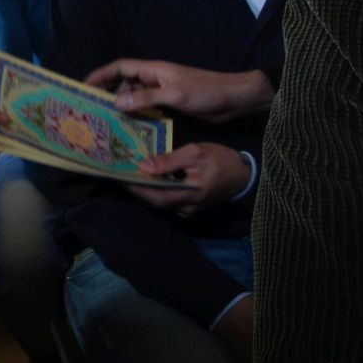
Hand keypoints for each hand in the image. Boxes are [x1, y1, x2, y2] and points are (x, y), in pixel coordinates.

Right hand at [86, 59, 273, 123]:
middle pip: (124, 84)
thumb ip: (146, 99)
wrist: (233, 99)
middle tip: (93, 111)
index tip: (84, 86)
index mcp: (153, 70)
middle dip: (108, 95)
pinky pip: (147, 108)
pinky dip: (137, 116)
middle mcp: (154, 79)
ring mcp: (162, 92)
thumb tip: (116, 103)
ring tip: (108, 123)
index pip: (120, 68)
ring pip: (135, 98)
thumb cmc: (205, 92)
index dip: (101, 75)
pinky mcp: (170, 104)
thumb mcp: (175, 95)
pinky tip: (130, 129)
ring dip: (123, 108)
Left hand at [124, 142, 250, 215]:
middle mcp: (186, 207)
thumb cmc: (220, 160)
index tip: (119, 176)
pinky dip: (156, 191)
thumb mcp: (195, 153)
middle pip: (155, 201)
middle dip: (136, 189)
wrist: (244, 174)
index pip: (155, 196)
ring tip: (129, 174)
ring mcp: (188, 210)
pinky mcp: (190, 206)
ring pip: (161, 202)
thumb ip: (169, 161)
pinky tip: (148, 178)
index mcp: (189, 194)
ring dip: (145, 190)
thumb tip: (144, 166)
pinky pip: (168, 200)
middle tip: (119, 173)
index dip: (136, 188)